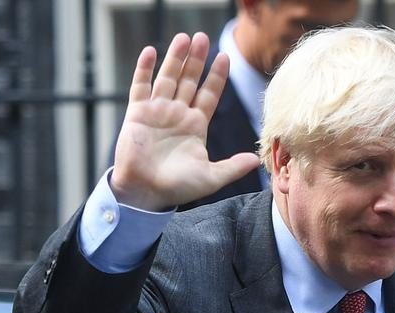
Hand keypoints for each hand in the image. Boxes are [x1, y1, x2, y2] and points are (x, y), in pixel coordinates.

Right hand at [111, 32, 259, 210]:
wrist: (145, 193)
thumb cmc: (177, 188)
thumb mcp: (210, 177)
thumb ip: (232, 167)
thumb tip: (256, 159)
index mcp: (196, 126)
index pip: (209, 94)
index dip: (216, 76)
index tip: (225, 57)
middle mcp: (178, 115)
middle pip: (189, 80)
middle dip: (197, 60)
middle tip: (202, 37)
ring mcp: (157, 112)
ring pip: (168, 78)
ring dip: (175, 58)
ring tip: (183, 37)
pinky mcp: (137, 114)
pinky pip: (141, 87)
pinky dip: (144, 70)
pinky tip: (150, 51)